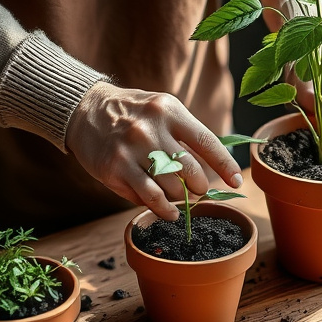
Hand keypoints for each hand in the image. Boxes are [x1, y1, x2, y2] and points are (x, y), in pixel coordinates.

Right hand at [65, 82, 242, 219]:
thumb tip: (214, 168)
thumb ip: (185, 134)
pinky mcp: (116, 168)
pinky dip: (164, 209)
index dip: (225, 165)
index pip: (206, 142)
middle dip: (200, 186)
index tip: (236, 181)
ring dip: (181, 198)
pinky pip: (149, 196)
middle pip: (190, 169)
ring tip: (181, 199)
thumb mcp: (161, 110)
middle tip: (199, 189)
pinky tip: (170, 212)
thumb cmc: (132, 113)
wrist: (85, 109)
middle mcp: (152, 129)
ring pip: (172, 186)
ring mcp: (132, 149)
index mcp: (169, 111)